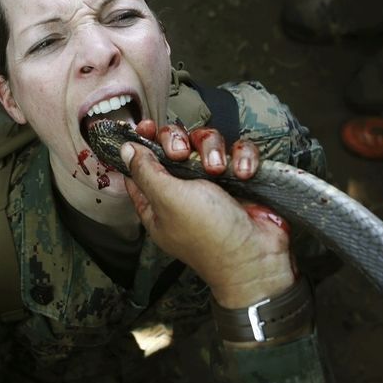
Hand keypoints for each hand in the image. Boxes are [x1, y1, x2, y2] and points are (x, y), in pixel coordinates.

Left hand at [122, 120, 296, 308]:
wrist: (257, 255)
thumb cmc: (208, 234)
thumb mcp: (167, 199)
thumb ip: (145, 170)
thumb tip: (125, 148)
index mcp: (156, 200)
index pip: (139, 164)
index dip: (140, 142)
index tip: (144, 126)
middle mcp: (182, 190)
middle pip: (173, 144)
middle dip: (178, 140)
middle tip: (182, 153)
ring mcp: (212, 183)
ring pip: (206, 143)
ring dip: (213, 150)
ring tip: (218, 169)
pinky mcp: (239, 178)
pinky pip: (238, 152)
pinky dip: (242, 158)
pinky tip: (244, 174)